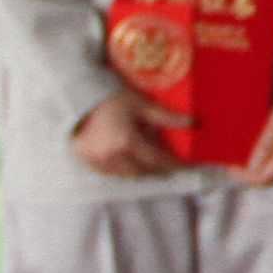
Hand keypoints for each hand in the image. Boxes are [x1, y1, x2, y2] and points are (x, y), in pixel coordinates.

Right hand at [71, 88, 186, 179]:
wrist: (78, 98)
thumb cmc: (112, 98)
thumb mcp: (141, 105)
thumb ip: (166, 117)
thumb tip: (194, 122)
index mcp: (128, 142)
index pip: (157, 161)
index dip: (173, 165)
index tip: (186, 166)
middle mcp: (113, 156)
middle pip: (142, 172)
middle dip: (157, 170)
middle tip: (169, 165)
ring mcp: (98, 161)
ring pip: (126, 175)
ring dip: (139, 171)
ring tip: (149, 162)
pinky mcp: (87, 162)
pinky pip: (110, 173)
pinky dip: (121, 169)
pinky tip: (128, 160)